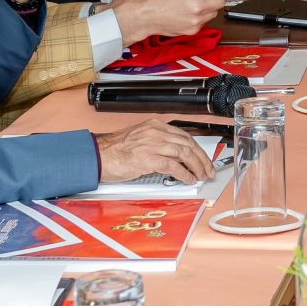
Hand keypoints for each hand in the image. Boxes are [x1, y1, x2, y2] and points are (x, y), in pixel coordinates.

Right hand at [95, 118, 213, 183]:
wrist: (98, 155)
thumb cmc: (116, 151)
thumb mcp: (141, 140)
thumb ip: (158, 144)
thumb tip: (177, 157)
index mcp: (155, 126)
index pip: (184, 136)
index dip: (198, 149)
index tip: (204, 158)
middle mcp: (155, 132)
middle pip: (188, 144)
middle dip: (202, 158)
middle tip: (209, 169)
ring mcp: (152, 144)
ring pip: (184, 153)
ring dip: (197, 166)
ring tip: (202, 176)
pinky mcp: (147, 158)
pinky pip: (173, 166)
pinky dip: (184, 174)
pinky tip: (189, 179)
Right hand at [112, 0, 233, 42]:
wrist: (149, 15)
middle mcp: (200, 8)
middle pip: (222, 2)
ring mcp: (197, 21)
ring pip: (214, 13)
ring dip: (210, 8)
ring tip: (196, 5)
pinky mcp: (194, 30)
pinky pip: (205, 22)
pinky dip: (201, 17)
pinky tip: (189, 14)